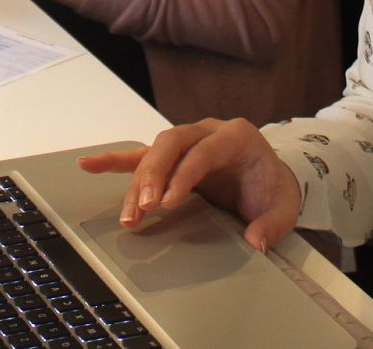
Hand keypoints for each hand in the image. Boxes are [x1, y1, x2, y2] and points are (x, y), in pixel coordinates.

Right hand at [76, 118, 301, 252]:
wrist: (270, 176)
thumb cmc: (273, 187)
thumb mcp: (284, 206)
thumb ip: (272, 224)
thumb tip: (254, 242)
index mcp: (237, 136)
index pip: (204, 151)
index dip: (184, 174)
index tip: (169, 202)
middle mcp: (207, 131)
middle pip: (172, 143)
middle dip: (153, 174)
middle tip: (143, 207)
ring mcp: (187, 141)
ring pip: (153, 152)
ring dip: (137, 181)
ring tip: (128, 213)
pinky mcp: (172, 158)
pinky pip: (139, 155)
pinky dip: (114, 160)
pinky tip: (88, 164)